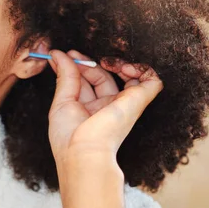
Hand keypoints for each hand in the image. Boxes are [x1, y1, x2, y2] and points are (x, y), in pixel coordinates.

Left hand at [47, 49, 162, 162]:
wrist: (83, 153)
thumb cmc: (69, 137)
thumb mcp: (61, 102)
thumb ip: (64, 77)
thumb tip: (57, 55)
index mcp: (89, 109)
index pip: (86, 81)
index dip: (77, 66)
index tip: (62, 55)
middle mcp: (107, 107)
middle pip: (103, 76)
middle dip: (89, 62)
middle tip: (74, 54)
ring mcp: (123, 104)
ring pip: (130, 77)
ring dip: (118, 63)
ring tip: (104, 60)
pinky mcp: (137, 102)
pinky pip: (151, 81)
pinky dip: (142, 69)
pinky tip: (124, 67)